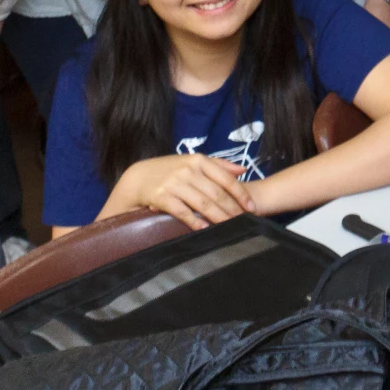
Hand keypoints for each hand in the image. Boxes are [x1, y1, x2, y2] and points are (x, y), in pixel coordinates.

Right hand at [126, 153, 257, 229]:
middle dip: (232, 209)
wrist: (138, 177)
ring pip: (202, 203)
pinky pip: (182, 211)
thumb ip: (218, 165)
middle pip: (216, 193)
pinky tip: (204, 228)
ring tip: (229, 227)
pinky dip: (194, 220)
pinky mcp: (161, 196)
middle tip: (244, 222)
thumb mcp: (192, 162)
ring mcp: (174, 183)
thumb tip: (243, 169)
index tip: (251, 208)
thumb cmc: (170, 170)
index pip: (225, 178)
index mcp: (198, 160)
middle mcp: (187, 170)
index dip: (240, 194)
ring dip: (218, 217)